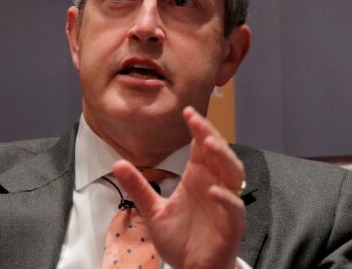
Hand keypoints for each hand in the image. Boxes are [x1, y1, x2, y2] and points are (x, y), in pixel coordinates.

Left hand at [113, 107, 244, 268]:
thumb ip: (138, 186)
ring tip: (208, 143)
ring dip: (223, 157)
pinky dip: (226, 199)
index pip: (201, 147)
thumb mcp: (153, 210)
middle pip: (218, 153)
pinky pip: (234, 208)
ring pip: (232, 174)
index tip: (186, 112)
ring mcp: (225, 205)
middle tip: (196, 119)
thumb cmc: (180, 240)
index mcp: (198, 179)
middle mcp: (214, 186)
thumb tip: (117, 163)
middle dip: (209, 134)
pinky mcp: (231, 226)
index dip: (198, 128)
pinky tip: (213, 191)